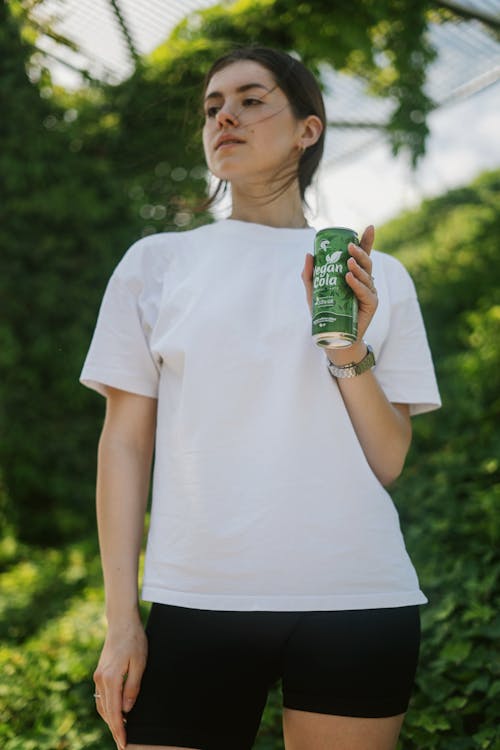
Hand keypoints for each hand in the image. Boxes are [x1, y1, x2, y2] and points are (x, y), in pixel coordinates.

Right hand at [93, 619, 147, 749]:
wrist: (122, 622)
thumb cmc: (134, 640)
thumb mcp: (140, 663)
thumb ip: (133, 687)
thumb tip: (127, 709)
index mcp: (110, 679)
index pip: (114, 712)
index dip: (119, 730)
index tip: (123, 744)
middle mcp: (100, 680)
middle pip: (106, 712)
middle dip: (114, 729)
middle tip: (122, 744)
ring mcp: (98, 676)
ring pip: (102, 706)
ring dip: (110, 720)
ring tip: (120, 732)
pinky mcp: (100, 673)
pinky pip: (102, 697)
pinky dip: (108, 708)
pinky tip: (115, 713)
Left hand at [301, 225, 377, 342]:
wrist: (333, 337)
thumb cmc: (325, 313)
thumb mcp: (314, 292)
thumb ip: (310, 275)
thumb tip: (309, 254)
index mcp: (354, 275)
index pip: (363, 255)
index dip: (367, 241)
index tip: (370, 227)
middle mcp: (364, 282)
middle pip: (366, 263)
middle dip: (360, 252)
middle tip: (349, 247)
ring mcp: (369, 293)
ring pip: (367, 276)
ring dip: (358, 268)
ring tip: (349, 263)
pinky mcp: (371, 305)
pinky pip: (366, 292)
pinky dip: (358, 285)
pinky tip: (350, 278)